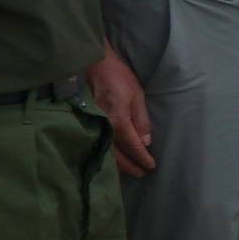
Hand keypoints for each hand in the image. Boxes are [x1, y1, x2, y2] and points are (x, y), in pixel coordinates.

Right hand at [90, 44, 154, 175]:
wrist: (94, 65)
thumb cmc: (118, 77)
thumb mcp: (137, 96)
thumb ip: (141, 119)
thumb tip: (146, 141)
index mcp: (118, 120)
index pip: (133, 145)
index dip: (142, 157)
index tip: (150, 166)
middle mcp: (104, 126)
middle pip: (117, 154)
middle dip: (130, 166)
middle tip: (141, 174)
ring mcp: (93, 125)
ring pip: (106, 151)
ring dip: (118, 164)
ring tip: (129, 171)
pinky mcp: (88, 122)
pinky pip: (97, 143)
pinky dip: (106, 155)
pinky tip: (112, 160)